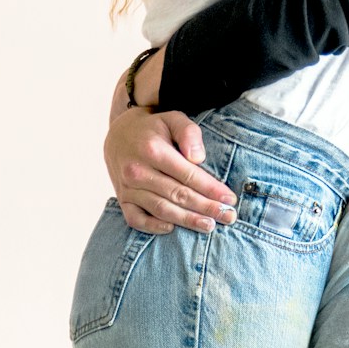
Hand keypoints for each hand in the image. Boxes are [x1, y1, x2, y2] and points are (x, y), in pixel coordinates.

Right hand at [104, 108, 237, 234]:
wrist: (119, 134)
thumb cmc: (153, 128)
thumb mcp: (173, 118)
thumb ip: (189, 133)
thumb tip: (198, 158)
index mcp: (153, 150)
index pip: (188, 175)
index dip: (211, 189)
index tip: (229, 200)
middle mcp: (138, 171)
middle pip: (177, 195)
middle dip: (205, 208)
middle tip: (228, 217)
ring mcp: (128, 188)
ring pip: (161, 209)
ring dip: (186, 220)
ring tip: (209, 226)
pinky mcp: (122, 199)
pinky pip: (135, 219)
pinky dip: (152, 227)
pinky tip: (171, 229)